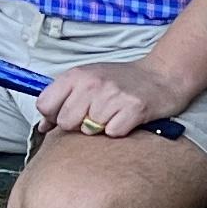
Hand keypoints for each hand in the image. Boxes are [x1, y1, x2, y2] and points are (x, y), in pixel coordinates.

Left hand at [39, 55, 206, 141]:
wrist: (163, 75)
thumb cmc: (123, 80)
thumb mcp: (89, 80)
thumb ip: (63, 99)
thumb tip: (43, 127)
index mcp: (77, 75)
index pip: (45, 105)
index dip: (54, 115)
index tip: (69, 114)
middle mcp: (92, 83)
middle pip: (66, 122)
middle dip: (78, 124)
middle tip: (96, 114)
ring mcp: (113, 96)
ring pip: (89, 130)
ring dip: (101, 127)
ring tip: (114, 114)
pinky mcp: (133, 109)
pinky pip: (112, 133)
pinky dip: (119, 130)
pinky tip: (126, 118)